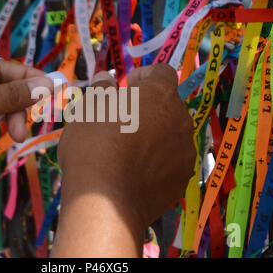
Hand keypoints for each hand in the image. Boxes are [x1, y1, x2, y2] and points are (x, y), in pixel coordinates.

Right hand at [52, 65, 194, 256]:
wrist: (105, 200)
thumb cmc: (94, 144)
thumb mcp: (89, 108)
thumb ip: (102, 88)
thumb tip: (106, 78)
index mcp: (160, 94)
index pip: (162, 72)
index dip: (144, 75)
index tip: (126, 86)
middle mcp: (180, 119)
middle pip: (167, 104)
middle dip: (148, 106)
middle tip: (121, 119)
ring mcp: (184, 151)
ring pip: (171, 133)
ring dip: (154, 134)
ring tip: (127, 148)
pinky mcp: (181, 179)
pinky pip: (170, 161)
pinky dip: (157, 161)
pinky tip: (135, 170)